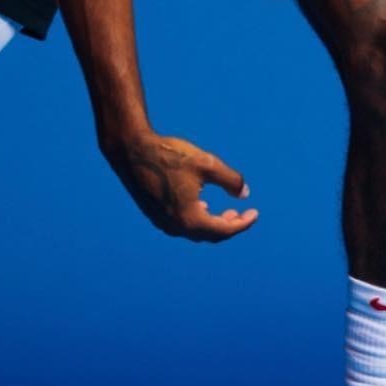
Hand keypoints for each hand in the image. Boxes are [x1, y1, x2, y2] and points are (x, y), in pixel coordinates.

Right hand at [102, 128, 259, 241]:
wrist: (131, 150)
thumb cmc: (169, 155)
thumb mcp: (207, 164)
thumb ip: (230, 180)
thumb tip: (244, 193)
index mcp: (190, 219)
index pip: (224, 230)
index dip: (243, 223)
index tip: (255, 212)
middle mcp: (175, 227)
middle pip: (209, 235)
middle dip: (228, 226)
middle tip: (240, 213)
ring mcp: (162, 222)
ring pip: (194, 231)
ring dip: (211, 224)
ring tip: (224, 212)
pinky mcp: (154, 214)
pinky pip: (181, 225)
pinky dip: (196, 220)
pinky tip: (201, 205)